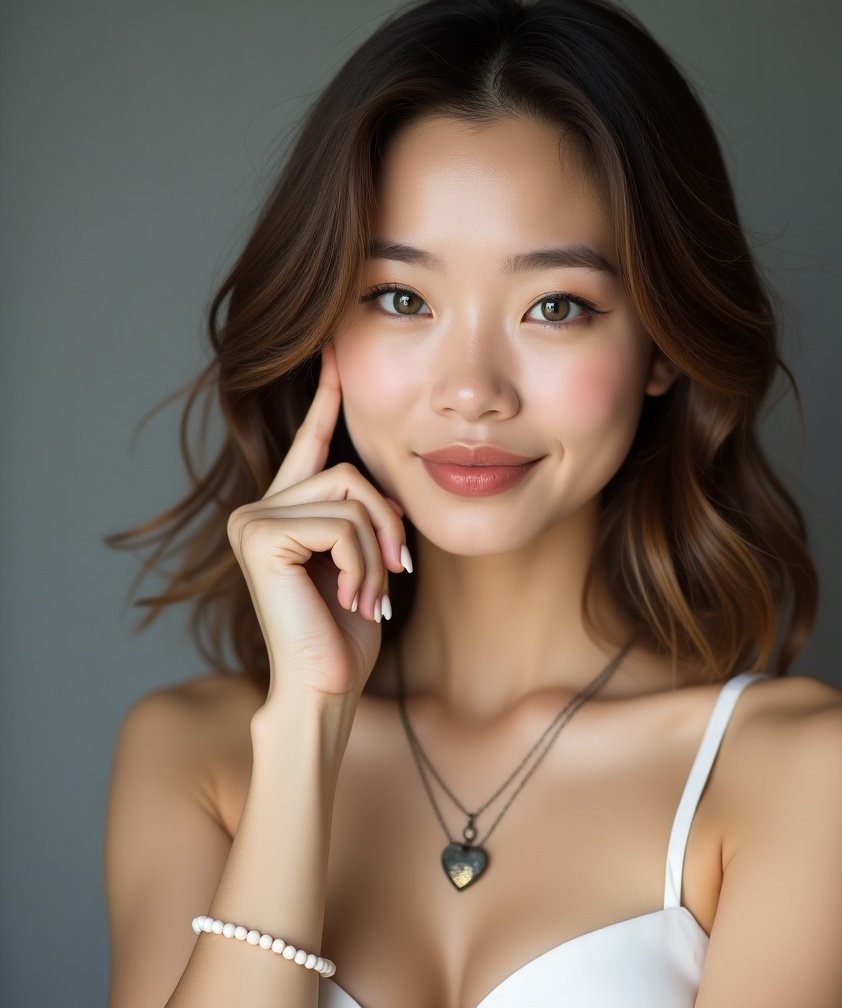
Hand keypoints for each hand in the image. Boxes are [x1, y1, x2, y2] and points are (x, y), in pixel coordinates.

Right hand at [226, 346, 410, 703]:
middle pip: (351, 472)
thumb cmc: (347, 632)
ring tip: (365, 593)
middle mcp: (259, 507)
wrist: (326, 687)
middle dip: (387, 523)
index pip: (310, 442)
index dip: (324, 395)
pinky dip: (362, 563)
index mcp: (286, 509)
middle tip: (394, 572)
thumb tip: (392, 488)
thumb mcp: (367, 560)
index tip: (335, 348)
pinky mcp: (260, 536)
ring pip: (352, 496)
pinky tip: (348, 599)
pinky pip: (342, 524)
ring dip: (377, 550)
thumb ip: (367, 516)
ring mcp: (253, 519)